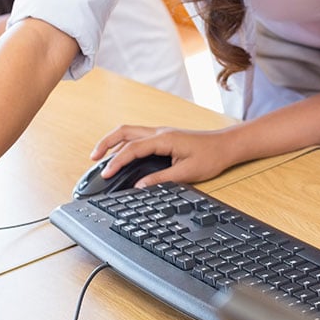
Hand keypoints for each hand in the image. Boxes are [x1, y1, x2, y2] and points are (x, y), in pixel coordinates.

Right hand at [91, 124, 242, 187]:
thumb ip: (161, 180)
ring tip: (100, 158)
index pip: (132, 148)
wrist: (226, 146)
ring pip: (129, 132)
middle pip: (124, 131)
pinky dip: (124, 145)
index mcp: (164, 139)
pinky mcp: (163, 138)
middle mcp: (159, 132)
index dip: (116, 161)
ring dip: (113, 142)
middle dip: (106, 143)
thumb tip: (139, 187)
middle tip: (92, 158)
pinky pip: (137, 137)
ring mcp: (160, 133)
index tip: (106, 174)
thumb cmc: (211, 157)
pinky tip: (120, 156)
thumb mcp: (186, 173)